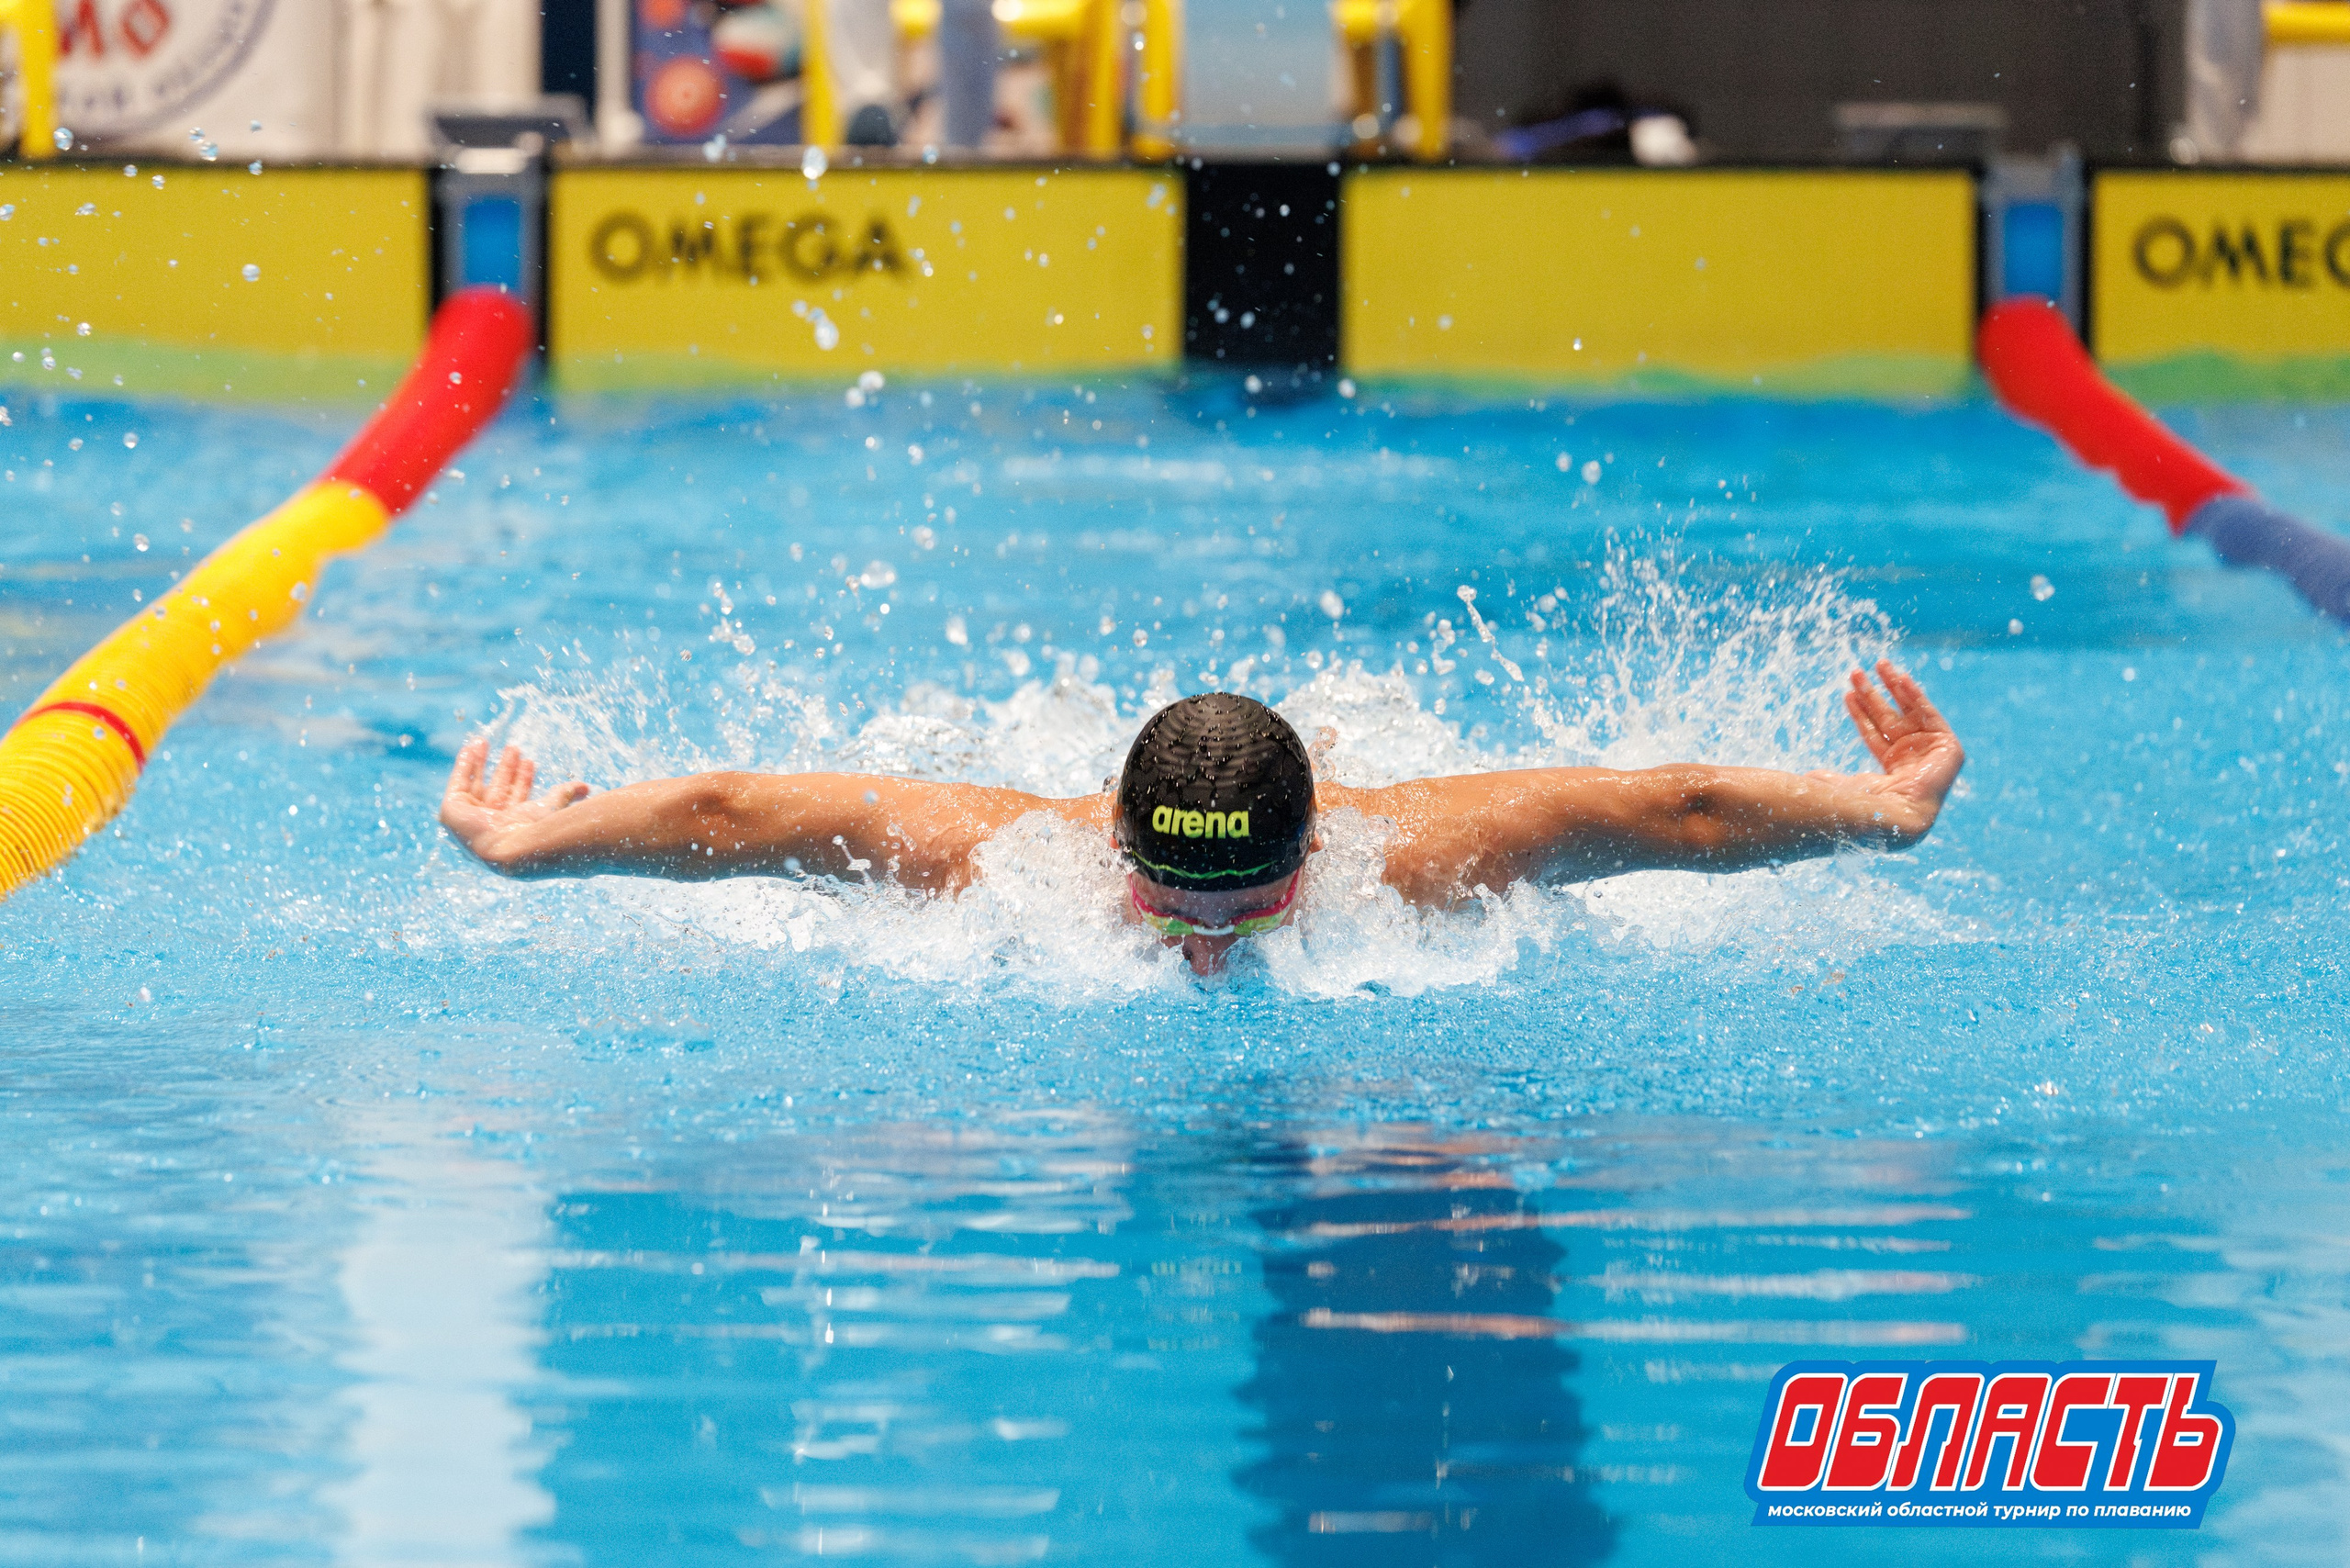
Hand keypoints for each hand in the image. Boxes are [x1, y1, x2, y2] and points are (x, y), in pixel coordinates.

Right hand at [439, 737, 588, 871]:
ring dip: (482, 762)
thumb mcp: (552, 807)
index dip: (524, 779)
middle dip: (505, 768)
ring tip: (486, 741)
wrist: (512, 847)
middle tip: (514, 748)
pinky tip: (471, 746)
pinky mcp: (452, 811)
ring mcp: (472, 819)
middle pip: (499, 789)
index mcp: (514, 827)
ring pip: (477, 784)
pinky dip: (463, 764)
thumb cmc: (536, 831)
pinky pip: (458, 782)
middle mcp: (492, 824)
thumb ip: (564, 795)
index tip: (530, 761)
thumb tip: (586, 787)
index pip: (520, 798)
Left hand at [1815, 661, 1964, 845]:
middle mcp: (1911, 760)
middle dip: (1874, 694)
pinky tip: (1901, 677)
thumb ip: (1831, 780)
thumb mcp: (1845, 789)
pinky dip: (1916, 695)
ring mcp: (1930, 753)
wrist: (1899, 816)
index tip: (1846, 693)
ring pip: (1909, 711)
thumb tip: (1808, 777)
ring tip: (1879, 664)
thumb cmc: (1871, 808)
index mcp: (1891, 771)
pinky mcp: (1947, 748)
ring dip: (1894, 687)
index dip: (1860, 713)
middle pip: (1890, 718)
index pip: (1874, 734)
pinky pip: (1930, 714)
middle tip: (1856, 672)